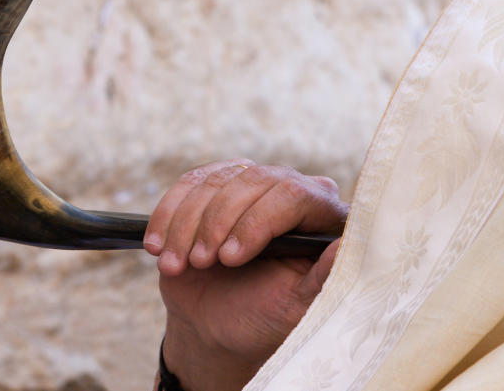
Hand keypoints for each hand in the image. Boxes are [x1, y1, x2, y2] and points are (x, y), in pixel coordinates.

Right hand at [144, 160, 345, 390]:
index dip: (256, 222)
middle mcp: (291, 191)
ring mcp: (251, 184)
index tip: (230, 258)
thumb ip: (325, 277)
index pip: (293, 195)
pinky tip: (158, 247)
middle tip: (202, 263)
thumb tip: (345, 245)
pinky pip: (188, 184)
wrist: (219, 322)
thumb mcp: (298, 308)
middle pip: (253, 180)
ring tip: (177, 265)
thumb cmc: (266, 317)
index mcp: (322, 216)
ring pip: (216, 181)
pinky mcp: (214, 185)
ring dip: (188, 224)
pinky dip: (167, 215)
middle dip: (219, 222)